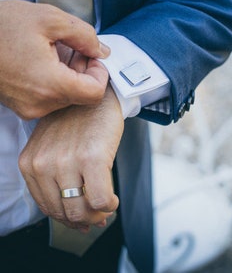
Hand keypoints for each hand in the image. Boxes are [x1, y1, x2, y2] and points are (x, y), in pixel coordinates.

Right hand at [0, 0, 109, 119]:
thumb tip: (101, 51)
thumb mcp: (48, 19)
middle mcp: (41, 103)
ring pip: (67, 97)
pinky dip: (56, 82)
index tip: (94, 59)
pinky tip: (47, 63)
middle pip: (82, 95)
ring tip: (57, 53)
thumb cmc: (0, 28)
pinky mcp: (24, 107)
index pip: (95, 94)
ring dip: (70, 76)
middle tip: (76, 50)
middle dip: (85, 72)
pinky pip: (52, 98)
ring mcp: (31, 108)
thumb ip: (84, 35)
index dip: (100, 74)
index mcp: (50, 85)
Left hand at [19, 85, 123, 231]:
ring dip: (97, 216)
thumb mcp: (55, 148)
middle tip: (97, 217)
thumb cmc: (78, 123)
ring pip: (81, 211)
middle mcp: (44, 164)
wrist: (96, 97)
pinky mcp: (92, 157)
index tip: (83, 218)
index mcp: (31, 163)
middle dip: (83, 221)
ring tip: (105, 207)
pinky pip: (100, 199)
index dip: (68, 218)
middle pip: (64, 213)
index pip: (47, 207)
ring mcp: (67, 161)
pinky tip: (113, 200)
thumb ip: (58, 180)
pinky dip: (108, 205)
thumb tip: (78, 218)